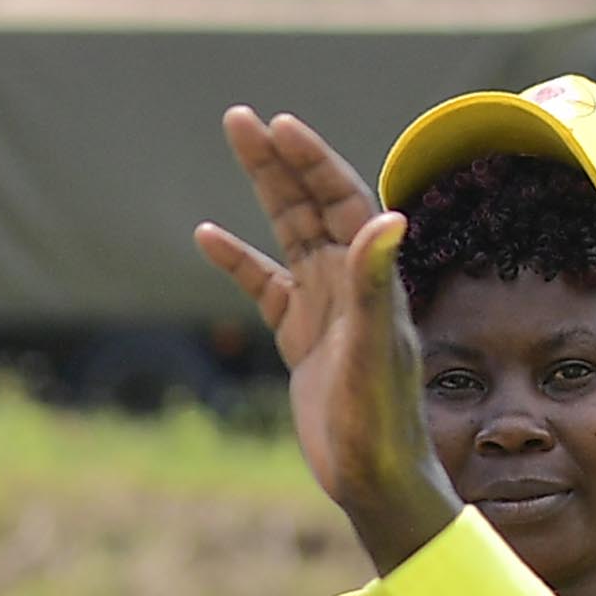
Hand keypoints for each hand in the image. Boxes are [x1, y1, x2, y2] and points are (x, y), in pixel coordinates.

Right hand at [194, 106, 460, 568]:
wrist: (376, 478)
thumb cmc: (380, 420)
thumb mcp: (373, 350)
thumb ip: (376, 284)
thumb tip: (388, 217)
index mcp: (372, 279)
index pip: (342, 202)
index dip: (312, 162)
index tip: (281, 125)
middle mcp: (351, 283)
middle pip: (311, 205)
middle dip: (278, 160)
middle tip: (240, 117)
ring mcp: (324, 308)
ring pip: (289, 234)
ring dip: (263, 190)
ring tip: (238, 142)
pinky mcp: (300, 338)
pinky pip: (265, 286)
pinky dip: (238, 260)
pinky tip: (207, 234)